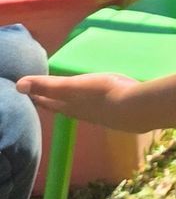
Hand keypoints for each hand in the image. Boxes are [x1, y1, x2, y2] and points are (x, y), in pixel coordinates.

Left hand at [16, 71, 141, 127]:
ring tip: (68, 97)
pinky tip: (96, 101)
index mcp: (68, 105)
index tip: (29, 91)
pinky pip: (95, 107)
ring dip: (71, 103)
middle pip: (61, 106)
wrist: (134, 109)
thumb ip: (47, 84)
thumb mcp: (72, 86)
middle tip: (44, 94)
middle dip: (52, 100)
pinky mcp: (113, 113)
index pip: (48, 101)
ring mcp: (98, 114)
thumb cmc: (102, 93)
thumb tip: (18, 85)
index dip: (38, 96)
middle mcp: (80, 112)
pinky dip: (89, 103)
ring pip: (78, 108)